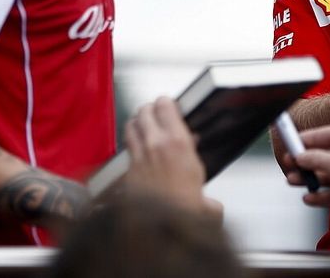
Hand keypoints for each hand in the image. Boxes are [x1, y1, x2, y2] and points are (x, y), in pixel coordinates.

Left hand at [122, 97, 204, 212]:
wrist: (166, 226)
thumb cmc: (187, 206)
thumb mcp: (203, 180)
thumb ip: (198, 164)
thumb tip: (200, 173)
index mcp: (177, 141)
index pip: (165, 104)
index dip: (166, 102)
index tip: (170, 106)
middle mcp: (155, 144)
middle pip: (144, 111)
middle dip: (150, 110)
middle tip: (155, 114)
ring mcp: (139, 156)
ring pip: (130, 126)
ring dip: (137, 124)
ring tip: (143, 127)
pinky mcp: (128, 171)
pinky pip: (126, 149)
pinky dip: (131, 146)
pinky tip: (137, 152)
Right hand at [283, 125, 329, 234]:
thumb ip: (316, 158)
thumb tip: (301, 156)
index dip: (311, 137)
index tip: (294, 141)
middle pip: (325, 155)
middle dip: (306, 160)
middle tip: (291, 162)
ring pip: (325, 175)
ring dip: (309, 178)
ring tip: (293, 180)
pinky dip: (319, 195)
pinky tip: (308, 197)